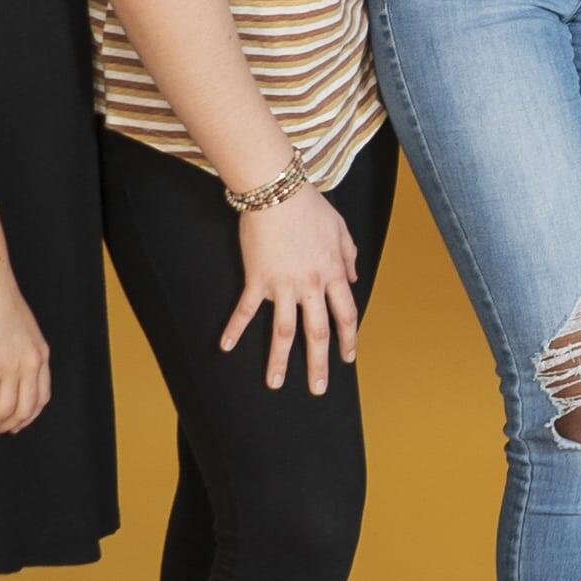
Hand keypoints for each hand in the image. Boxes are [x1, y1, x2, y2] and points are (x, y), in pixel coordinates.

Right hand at [0, 264, 52, 434]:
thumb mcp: (19, 327)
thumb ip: (18, 348)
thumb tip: (4, 365)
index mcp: (40, 355)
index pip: (41, 399)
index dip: (25, 418)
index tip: (9, 424)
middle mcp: (31, 364)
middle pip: (24, 412)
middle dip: (3, 427)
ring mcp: (13, 366)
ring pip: (3, 413)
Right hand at [223, 184, 360, 393]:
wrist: (277, 190)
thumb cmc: (309, 205)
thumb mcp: (340, 228)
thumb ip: (349, 256)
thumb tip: (355, 279)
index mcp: (333, 273)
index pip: (345, 314)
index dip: (348, 338)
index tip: (347, 358)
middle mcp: (311, 285)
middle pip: (317, 332)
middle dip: (318, 364)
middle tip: (317, 389)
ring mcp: (283, 285)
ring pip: (283, 331)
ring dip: (278, 360)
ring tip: (274, 384)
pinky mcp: (257, 279)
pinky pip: (245, 310)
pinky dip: (235, 329)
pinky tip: (225, 347)